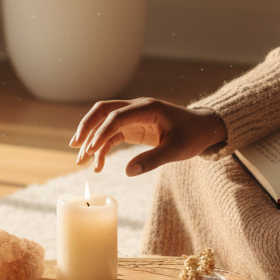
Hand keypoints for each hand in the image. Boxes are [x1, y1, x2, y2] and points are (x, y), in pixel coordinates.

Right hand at [70, 97, 226, 176]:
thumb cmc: (193, 135)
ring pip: (104, 122)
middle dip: (87, 128)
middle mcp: (137, 108)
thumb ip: (153, 160)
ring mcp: (133, 117)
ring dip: (91, 139)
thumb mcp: (177, 150)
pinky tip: (97, 164)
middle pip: (103, 110)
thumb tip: (127, 172)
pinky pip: (112, 134)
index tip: (91, 150)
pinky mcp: (133, 127)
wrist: (203, 129)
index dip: (102, 132)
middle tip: (75, 147)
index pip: (117, 115)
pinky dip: (102, 147)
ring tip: (80, 161)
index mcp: (147, 108)